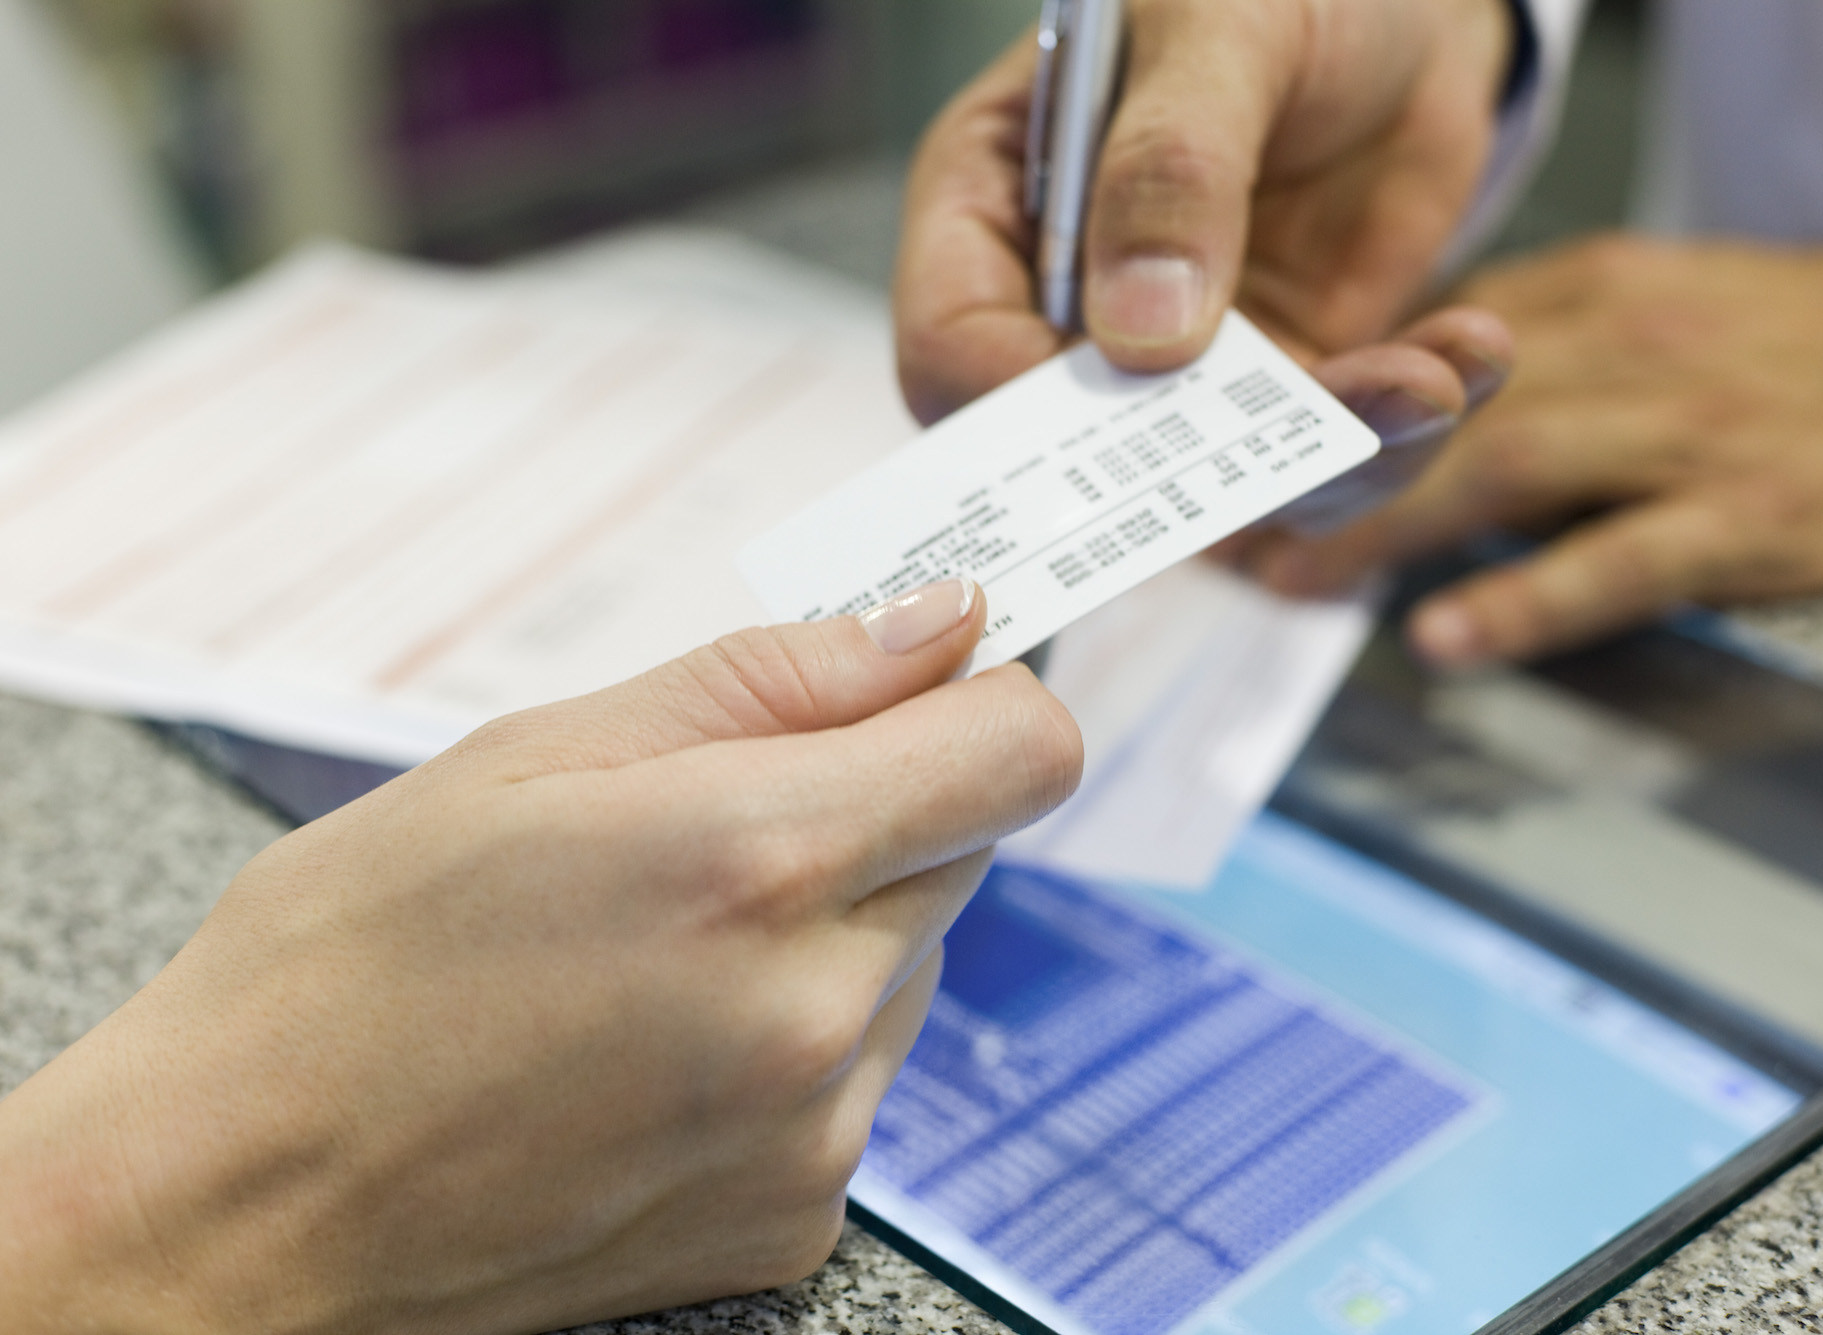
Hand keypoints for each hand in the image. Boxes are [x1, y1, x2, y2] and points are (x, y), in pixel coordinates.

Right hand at [0, 581, 1082, 1334]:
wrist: (234, 1211)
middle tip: (705, 826)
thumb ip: (766, 680)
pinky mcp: (798, 1219)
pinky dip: (791, 1041)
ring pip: (909, 961)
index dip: (981, 693)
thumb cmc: (341, 968)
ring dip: (825, 930)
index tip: (925, 683)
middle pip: (964, 848)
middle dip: (870, 810)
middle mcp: (815, 1012)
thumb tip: (934, 627)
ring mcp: (815, 1134)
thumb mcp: (528, 758)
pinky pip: (856, 1077)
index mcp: (756, 861)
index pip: (1022, 747)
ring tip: (649, 952)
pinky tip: (652, 1047)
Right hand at [895, 0, 1514, 423]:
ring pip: (1225, 478)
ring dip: (1334, 456)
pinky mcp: (1287, 381)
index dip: (1013, 401)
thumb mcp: (1218, 30)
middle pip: (1083, 452)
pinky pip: (1332, 453)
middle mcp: (1072, 308)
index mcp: (996, 206)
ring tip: (1427, 382)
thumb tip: (1138, 334)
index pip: (952, 343)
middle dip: (1200, 469)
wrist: (1405, 9)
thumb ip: (1170, 166)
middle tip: (1307, 445)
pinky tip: (1468, 350)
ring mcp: (1181, 363)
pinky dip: (1407, 423)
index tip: (1129, 401)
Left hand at [1231, 236, 1822, 665]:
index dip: (1320, 410)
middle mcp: (1625, 348)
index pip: (1420, 349)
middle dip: (1325, 475)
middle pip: (1441, 408)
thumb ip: (1529, 351)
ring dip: (1385, 532)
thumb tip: (1403, 408)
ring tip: (1298, 584)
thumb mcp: (1651, 305)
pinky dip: (1523, 599)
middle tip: (1237, 534)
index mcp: (1589, 295)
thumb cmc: (1789, 344)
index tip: (1246, 460)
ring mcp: (1685, 432)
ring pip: (1507, 472)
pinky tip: (1445, 635)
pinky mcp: (1747, 514)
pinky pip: (1616, 560)